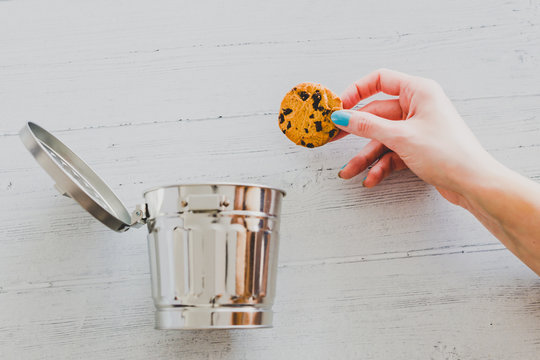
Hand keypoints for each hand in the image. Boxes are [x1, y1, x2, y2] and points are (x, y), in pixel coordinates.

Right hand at [331, 69, 496, 205]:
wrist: (474, 183)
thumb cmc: (448, 153)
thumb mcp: (401, 136)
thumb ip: (367, 125)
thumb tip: (342, 117)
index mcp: (418, 91)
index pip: (380, 80)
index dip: (356, 91)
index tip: (339, 106)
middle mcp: (417, 107)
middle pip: (376, 114)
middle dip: (355, 131)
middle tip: (333, 138)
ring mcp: (417, 129)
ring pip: (382, 138)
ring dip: (365, 156)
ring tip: (349, 172)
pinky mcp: (417, 148)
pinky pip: (391, 153)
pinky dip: (380, 166)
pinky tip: (371, 179)